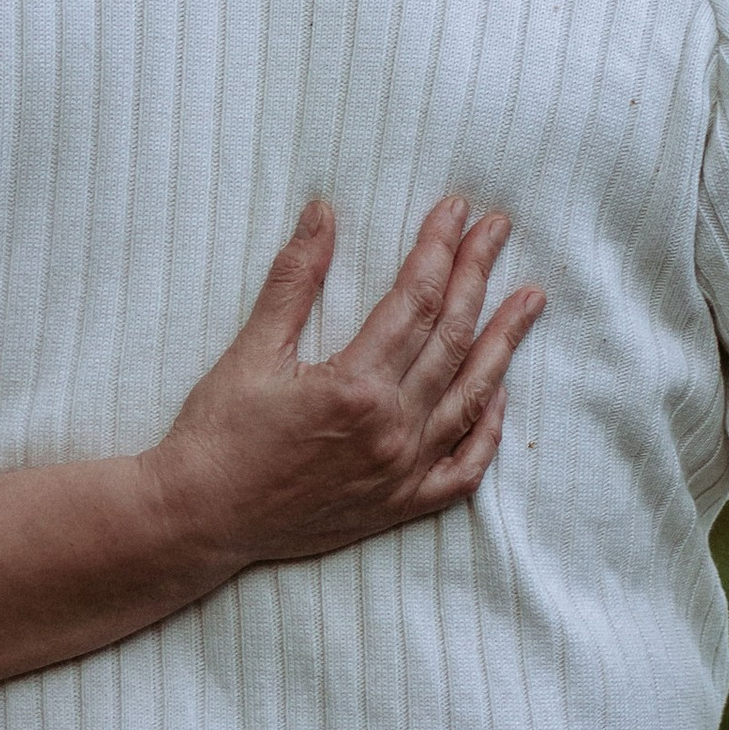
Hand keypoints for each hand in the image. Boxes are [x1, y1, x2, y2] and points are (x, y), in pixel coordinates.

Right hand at [141, 196, 543, 577]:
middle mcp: (391, 430)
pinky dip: (487, 430)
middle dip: (476, 276)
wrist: (199, 519)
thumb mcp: (250, 350)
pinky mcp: (398, 506)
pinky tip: (498, 394)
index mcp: (356, 386)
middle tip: (498, 231)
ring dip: (503, 343)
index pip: (415, 301)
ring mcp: (401, 472)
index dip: (438, 248)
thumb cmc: (217, 435)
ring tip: (529, 301)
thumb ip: (294, 280)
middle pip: (451, 338)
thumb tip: (322, 213)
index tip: (456, 210)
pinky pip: (464, 469)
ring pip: (471, 397)